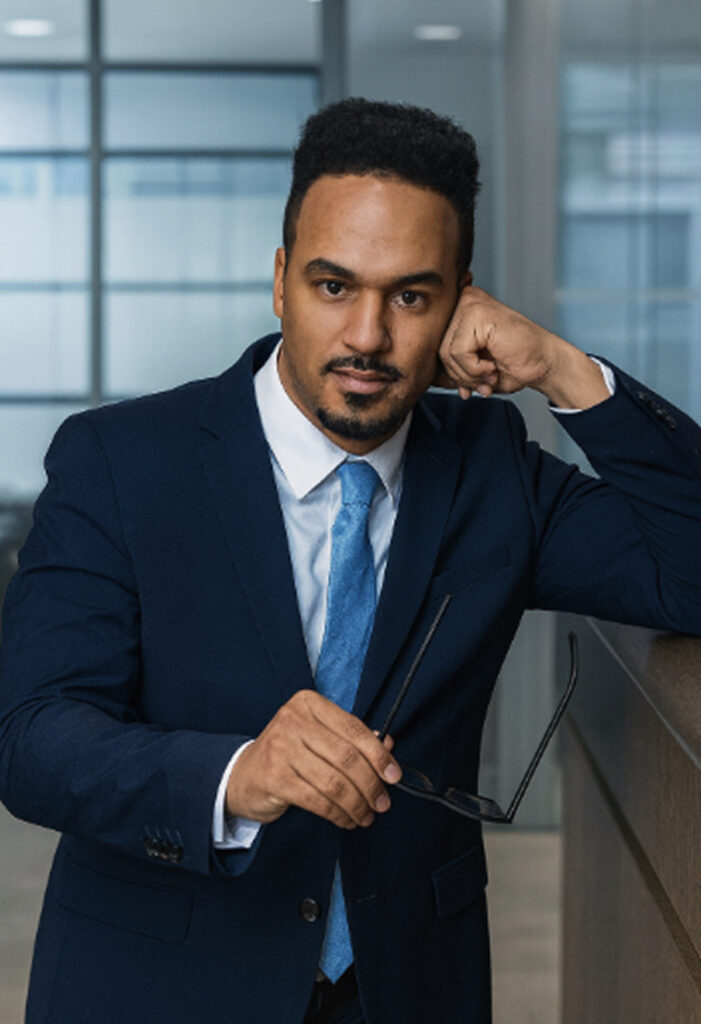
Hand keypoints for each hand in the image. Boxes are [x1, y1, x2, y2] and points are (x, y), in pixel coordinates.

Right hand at [225, 690, 400, 828]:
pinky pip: (318, 800)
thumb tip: (388, 746)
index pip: (353, 727)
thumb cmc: (287, 754)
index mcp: (308, 703)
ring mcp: (281, 748)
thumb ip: (350, 739)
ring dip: (357, 803)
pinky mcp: (274, 777)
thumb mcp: (317, 737)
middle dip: (371, 784)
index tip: (393, 775)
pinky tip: (346, 819)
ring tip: (366, 815)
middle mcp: (293, 721)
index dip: (378, 754)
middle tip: (382, 802)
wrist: (242, 775)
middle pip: (347, 756)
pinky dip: (338, 814)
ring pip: (334, 782)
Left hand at [434, 286, 609, 408]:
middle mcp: (464, 299)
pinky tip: (492, 367)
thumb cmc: (511, 364)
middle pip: (438, 348)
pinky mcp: (478, 313)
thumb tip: (424, 376)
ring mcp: (471, 303)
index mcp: (460, 307)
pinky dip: (474, 369)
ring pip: (446, 352)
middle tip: (482, 383)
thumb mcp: (471, 367)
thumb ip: (448, 366)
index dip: (450, 371)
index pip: (435, 344)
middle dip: (459, 374)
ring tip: (489, 375)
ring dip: (467, 374)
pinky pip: (458, 352)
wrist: (544, 364)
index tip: (470, 385)